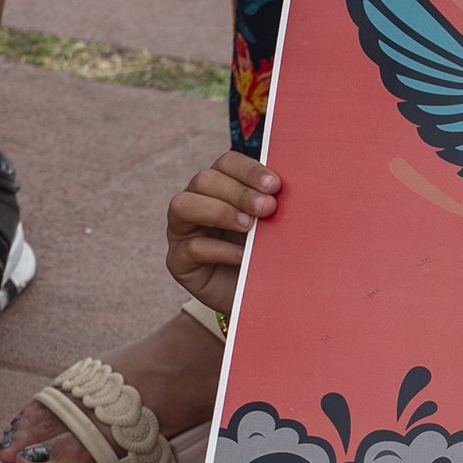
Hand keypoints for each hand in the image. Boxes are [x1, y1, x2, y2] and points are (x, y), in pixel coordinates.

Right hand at [165, 151, 280, 312]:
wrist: (257, 298)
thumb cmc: (265, 255)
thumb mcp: (272, 227)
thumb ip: (272, 206)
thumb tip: (284, 189)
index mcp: (220, 187)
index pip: (226, 164)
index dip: (248, 171)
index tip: (275, 185)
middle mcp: (196, 203)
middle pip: (203, 180)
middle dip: (238, 192)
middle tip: (267, 208)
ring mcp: (182, 231)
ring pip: (182, 205)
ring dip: (219, 212)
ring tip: (248, 227)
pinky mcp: (178, 261)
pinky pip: (190, 248)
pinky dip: (219, 249)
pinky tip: (242, 256)